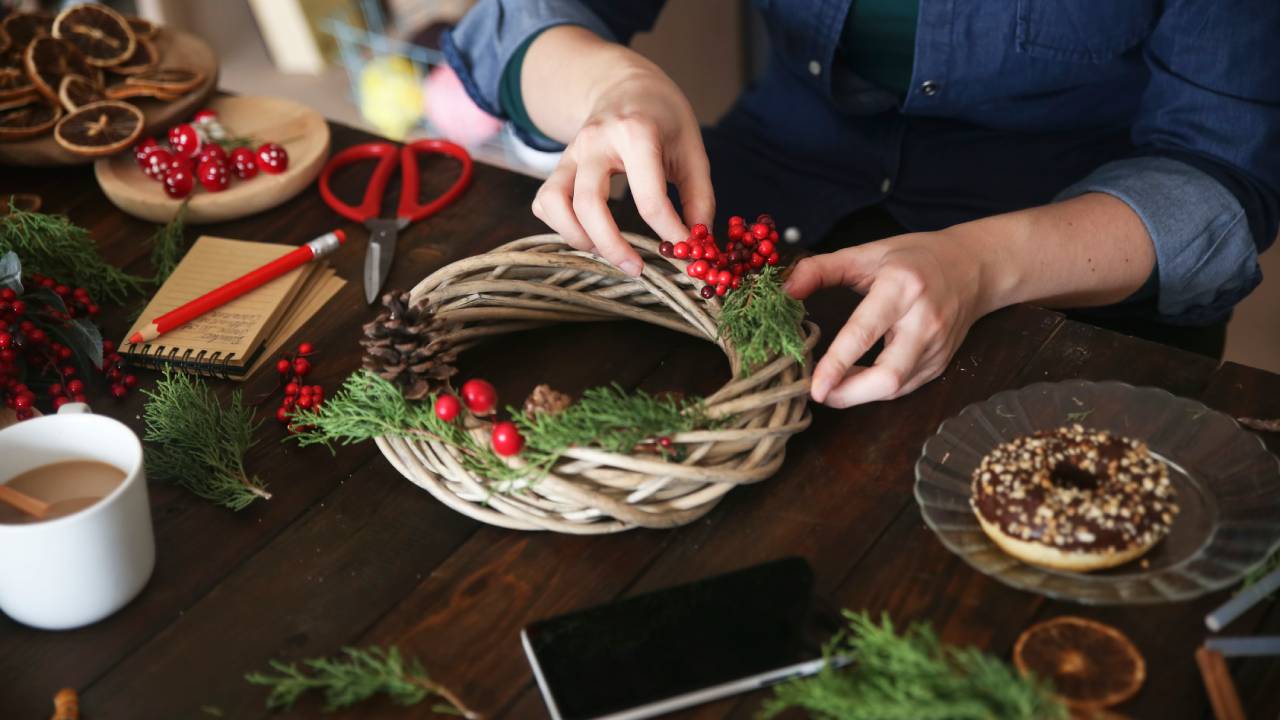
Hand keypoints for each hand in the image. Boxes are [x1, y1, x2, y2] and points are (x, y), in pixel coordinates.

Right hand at [531, 58, 712, 276]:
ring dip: (578, 238)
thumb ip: (699, 198)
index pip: (649, 197)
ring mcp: (570, 152)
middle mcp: (596, 141)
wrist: (624, 84)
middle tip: (638, 268)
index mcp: (637, 133)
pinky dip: (560, 226)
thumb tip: (698, 245)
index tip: (685, 251)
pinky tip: (589, 232)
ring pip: (554, 204)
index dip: (669, 232)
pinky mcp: (557, 165)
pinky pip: (544, 202)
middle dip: (612, 246)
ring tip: (608, 251)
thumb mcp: (692, 149)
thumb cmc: (663, 118)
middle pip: (588, 204)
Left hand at [784, 230, 996, 406]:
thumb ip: (820, 270)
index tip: (814, 386)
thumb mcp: (865, 253)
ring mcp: (937, 347)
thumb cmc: (913, 257)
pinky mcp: (942, 363)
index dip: (837, 364)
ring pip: (897, 388)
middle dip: (849, 394)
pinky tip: (857, 380)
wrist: (973, 267)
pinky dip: (876, 389)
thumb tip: (783, 291)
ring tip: (832, 385)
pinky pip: (905, 387)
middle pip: (889, 376)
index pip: (865, 333)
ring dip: (860, 394)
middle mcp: (924, 321)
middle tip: (818, 393)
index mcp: (901, 288)